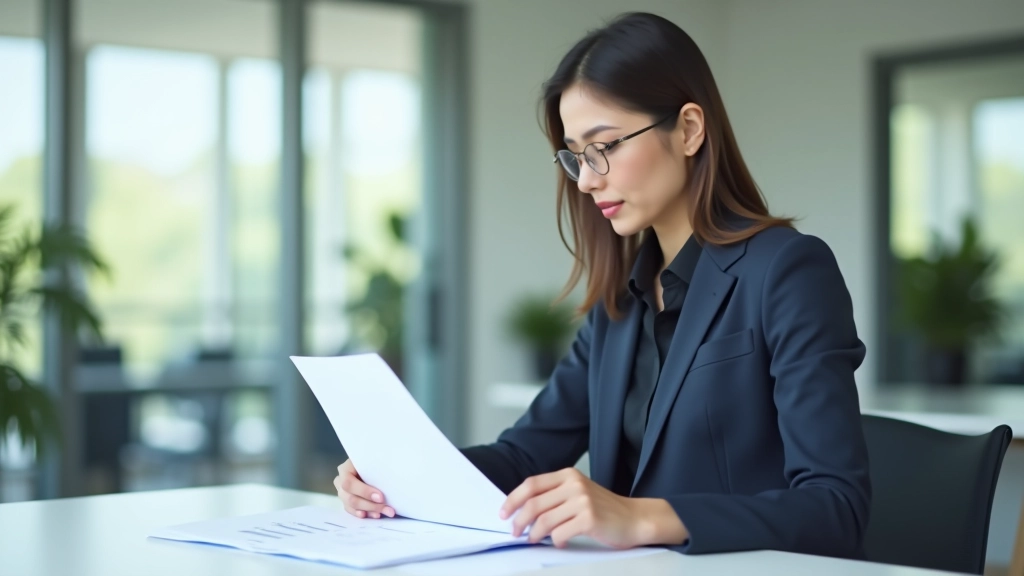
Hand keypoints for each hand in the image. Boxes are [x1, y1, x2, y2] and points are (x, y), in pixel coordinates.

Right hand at [333, 459, 394, 518]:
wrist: (372, 465)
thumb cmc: (374, 461)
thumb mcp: (374, 460)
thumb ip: (378, 468)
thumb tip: (391, 476)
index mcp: (345, 468)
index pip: (349, 482)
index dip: (364, 491)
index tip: (380, 497)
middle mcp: (340, 481)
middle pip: (350, 497)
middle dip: (370, 505)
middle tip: (387, 508)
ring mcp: (342, 492)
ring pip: (351, 506)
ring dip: (369, 511)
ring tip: (384, 512)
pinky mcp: (346, 501)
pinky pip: (352, 511)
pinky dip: (364, 513)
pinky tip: (374, 515)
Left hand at [498, 468, 661, 548]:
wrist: (634, 518)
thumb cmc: (603, 509)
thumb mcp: (578, 492)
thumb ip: (554, 495)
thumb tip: (522, 510)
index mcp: (568, 475)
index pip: (531, 484)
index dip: (513, 499)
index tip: (504, 513)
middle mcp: (574, 484)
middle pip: (534, 503)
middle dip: (519, 520)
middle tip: (515, 532)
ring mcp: (582, 501)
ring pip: (544, 520)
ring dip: (534, 534)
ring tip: (534, 539)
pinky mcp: (589, 519)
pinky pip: (560, 533)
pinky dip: (555, 541)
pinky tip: (560, 542)